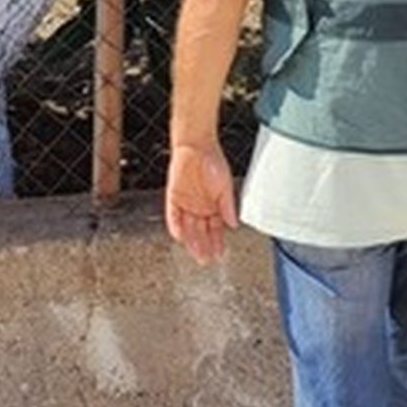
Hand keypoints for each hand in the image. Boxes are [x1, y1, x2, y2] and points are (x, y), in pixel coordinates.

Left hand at [166, 142, 237, 263]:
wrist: (196, 146)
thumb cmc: (213, 161)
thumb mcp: (225, 186)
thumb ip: (228, 206)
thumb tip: (234, 223)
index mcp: (213, 205)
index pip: (215, 229)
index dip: (217, 242)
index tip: (219, 254)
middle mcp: (199, 207)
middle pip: (200, 232)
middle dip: (204, 246)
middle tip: (206, 260)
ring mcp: (186, 203)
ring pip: (188, 228)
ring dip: (191, 241)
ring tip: (196, 253)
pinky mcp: (173, 198)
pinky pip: (173, 216)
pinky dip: (176, 226)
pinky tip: (180, 236)